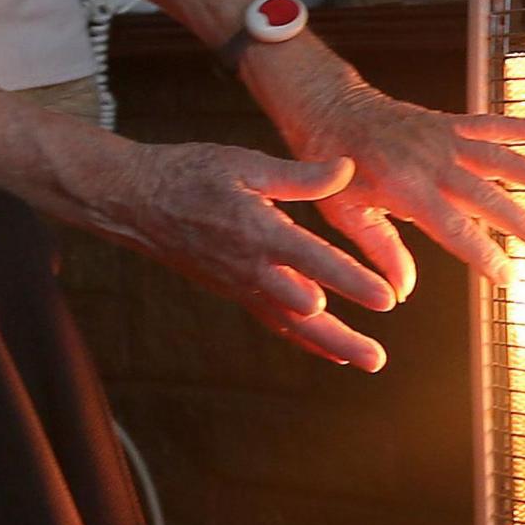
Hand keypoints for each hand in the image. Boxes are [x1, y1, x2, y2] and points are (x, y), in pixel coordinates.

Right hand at [91, 142, 400, 369]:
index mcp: (259, 231)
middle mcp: (251, 267)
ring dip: (329, 345)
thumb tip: (347, 169)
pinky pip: (273, 321)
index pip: (314, 260)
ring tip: (367, 361)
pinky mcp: (234, 291)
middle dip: (343, 335)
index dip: (351, 281)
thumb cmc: (191, 174)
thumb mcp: (245, 163)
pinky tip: (332, 351)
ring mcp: (241, 284)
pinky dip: (302, 338)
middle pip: (304, 311)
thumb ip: (300, 175)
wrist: (138, 202)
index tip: (386, 298)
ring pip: (290, 324)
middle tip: (378, 359)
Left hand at [245, 39, 524, 297]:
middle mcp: (430, 161)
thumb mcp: (344, 215)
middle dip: (522, 222)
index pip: (453, 229)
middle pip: (486, 196)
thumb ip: (379, 250)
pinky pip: (490, 124)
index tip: (508, 278)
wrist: (327, 109)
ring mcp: (442, 138)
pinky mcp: (448, 123)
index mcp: (404, 188)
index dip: (483, 255)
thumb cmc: (332, 169)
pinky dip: (524, 127)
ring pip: (497, 156)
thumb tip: (404, 291)